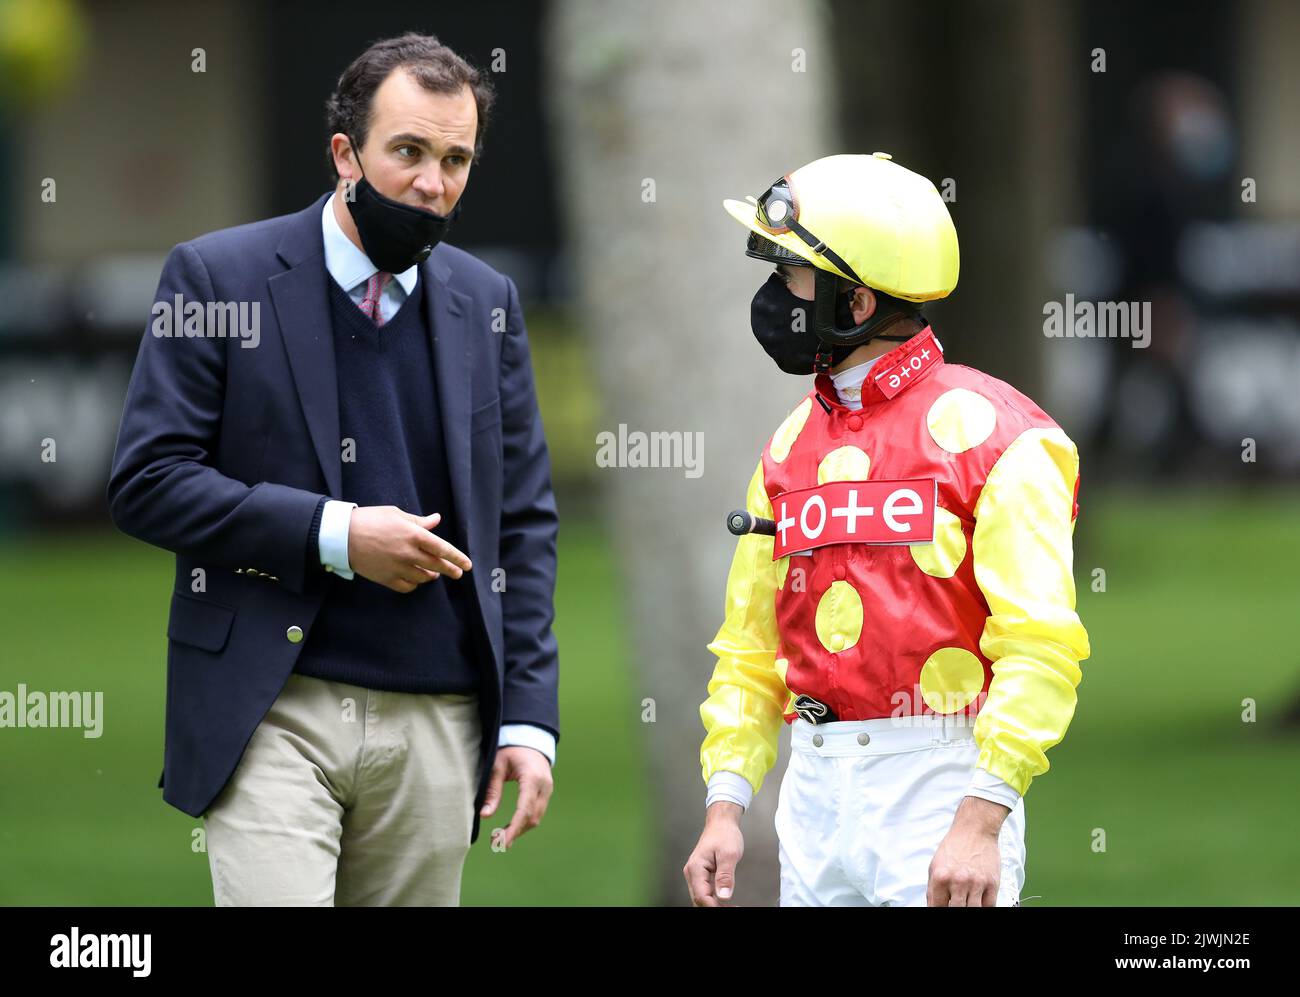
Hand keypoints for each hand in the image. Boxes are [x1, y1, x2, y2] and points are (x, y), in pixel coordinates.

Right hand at [346, 506, 471, 593]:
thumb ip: (419, 521)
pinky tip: (415, 579)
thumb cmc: (370, 520)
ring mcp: (398, 568)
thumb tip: (436, 520)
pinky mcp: (386, 578)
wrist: (342, 535)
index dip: (457, 558)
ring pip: (423, 578)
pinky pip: (407, 586)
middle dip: (450, 570)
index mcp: (413, 534)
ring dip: (431, 576)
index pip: (442, 549)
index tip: (467, 565)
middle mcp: (408, 553)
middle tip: (457, 573)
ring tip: (433, 574)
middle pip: (437, 566)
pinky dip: (414, 584)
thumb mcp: (396, 514)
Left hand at [479, 745, 552, 848]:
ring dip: (519, 829)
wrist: (530, 739)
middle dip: (515, 832)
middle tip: (495, 843)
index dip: (514, 827)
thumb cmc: (511, 751)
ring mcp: (547, 790)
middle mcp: (544, 786)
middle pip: (532, 817)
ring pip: (536, 817)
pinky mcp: (545, 793)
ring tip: (499, 838)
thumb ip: (492, 790)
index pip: (525, 808)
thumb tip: (485, 815)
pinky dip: (524, 822)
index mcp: (532, 778)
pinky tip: (511, 828)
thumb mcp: (497, 766)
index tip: (502, 842)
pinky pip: (536, 812)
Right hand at [683, 802, 744, 905]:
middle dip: (715, 907)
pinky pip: (704, 892)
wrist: (721, 823)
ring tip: (732, 907)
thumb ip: (725, 876)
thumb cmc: (724, 834)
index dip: (715, 906)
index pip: (702, 896)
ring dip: (715, 905)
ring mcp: (695, 874)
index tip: (731, 908)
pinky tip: (725, 902)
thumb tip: (724, 896)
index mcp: (696, 868)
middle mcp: (691, 873)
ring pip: (701, 898)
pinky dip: (714, 899)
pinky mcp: (700, 875)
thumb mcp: (729, 854)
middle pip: (699, 900)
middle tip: (734, 908)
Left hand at [927, 796, 1009, 906]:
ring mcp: (977, 883)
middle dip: (954, 910)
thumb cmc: (954, 846)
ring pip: (973, 910)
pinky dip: (983, 907)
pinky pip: (989, 906)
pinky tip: (978, 902)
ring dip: (969, 908)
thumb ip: (934, 888)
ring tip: (966, 901)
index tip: (942, 908)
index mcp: (941, 877)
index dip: (939, 911)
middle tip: (956, 903)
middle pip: (956, 911)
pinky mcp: (992, 883)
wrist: (975, 829)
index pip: (937, 907)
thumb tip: (934, 906)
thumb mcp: (935, 866)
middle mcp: (958, 881)